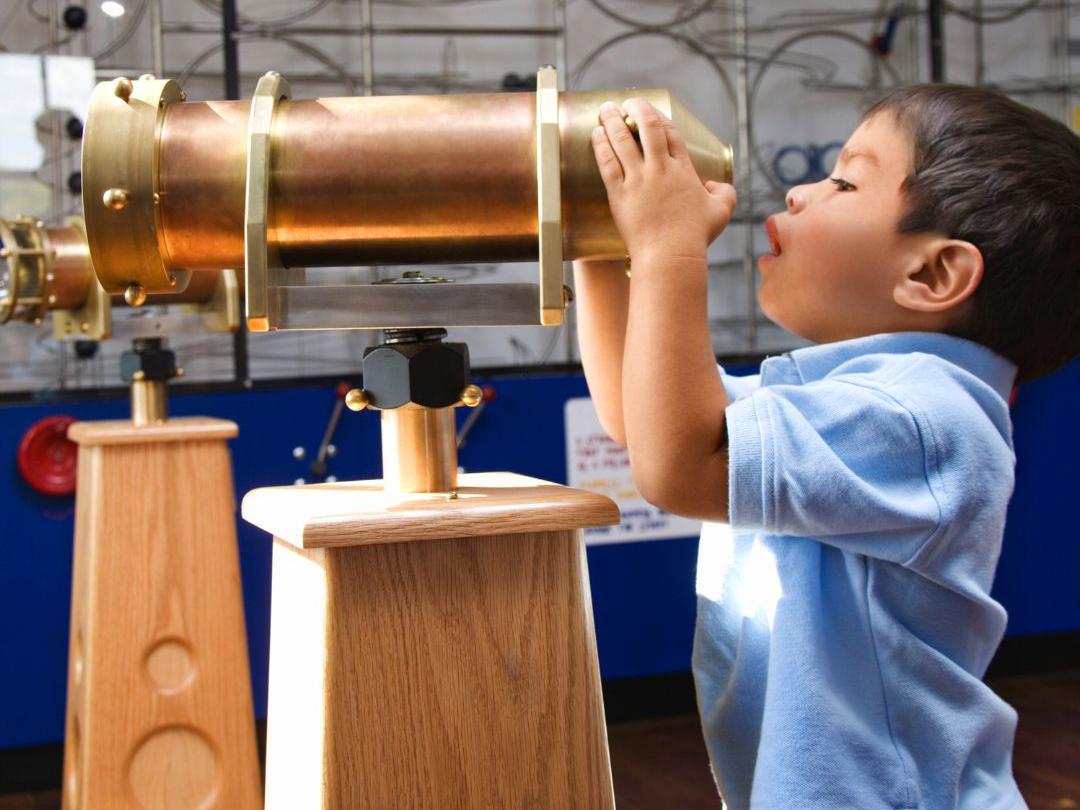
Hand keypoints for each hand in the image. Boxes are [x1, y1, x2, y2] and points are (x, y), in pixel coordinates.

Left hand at [592, 97, 735, 262]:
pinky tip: (595, 133)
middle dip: (635, 109)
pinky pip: (607, 162)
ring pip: (622, 141)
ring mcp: (638, 180)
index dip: (658, 117)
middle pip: (646, 128)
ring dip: (612, 121)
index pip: (670, 133)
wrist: (670, 255)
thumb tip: (715, 185)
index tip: (648, 110)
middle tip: (626, 102)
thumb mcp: (721, 212)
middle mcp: (660, 169)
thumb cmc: (694, 236)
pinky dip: (601, 145)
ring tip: (605, 108)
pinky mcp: (619, 194)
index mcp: (683, 170)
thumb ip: (724, 193)